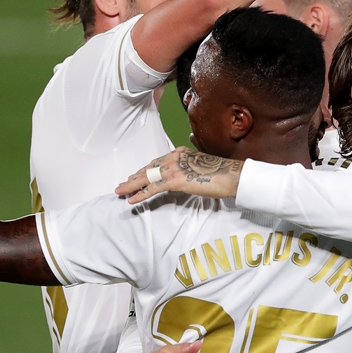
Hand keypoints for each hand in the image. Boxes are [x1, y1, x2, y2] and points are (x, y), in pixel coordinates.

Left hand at [116, 147, 243, 203]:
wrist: (231, 175)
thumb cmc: (222, 174)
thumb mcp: (202, 166)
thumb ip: (191, 167)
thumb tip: (186, 175)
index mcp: (181, 153)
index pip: (157, 162)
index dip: (144, 170)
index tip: (135, 176)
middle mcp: (175, 157)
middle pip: (149, 168)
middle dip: (134, 177)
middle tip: (121, 185)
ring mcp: (174, 167)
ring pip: (147, 177)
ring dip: (131, 185)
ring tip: (120, 192)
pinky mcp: (175, 180)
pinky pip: (153, 188)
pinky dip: (140, 194)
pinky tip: (131, 199)